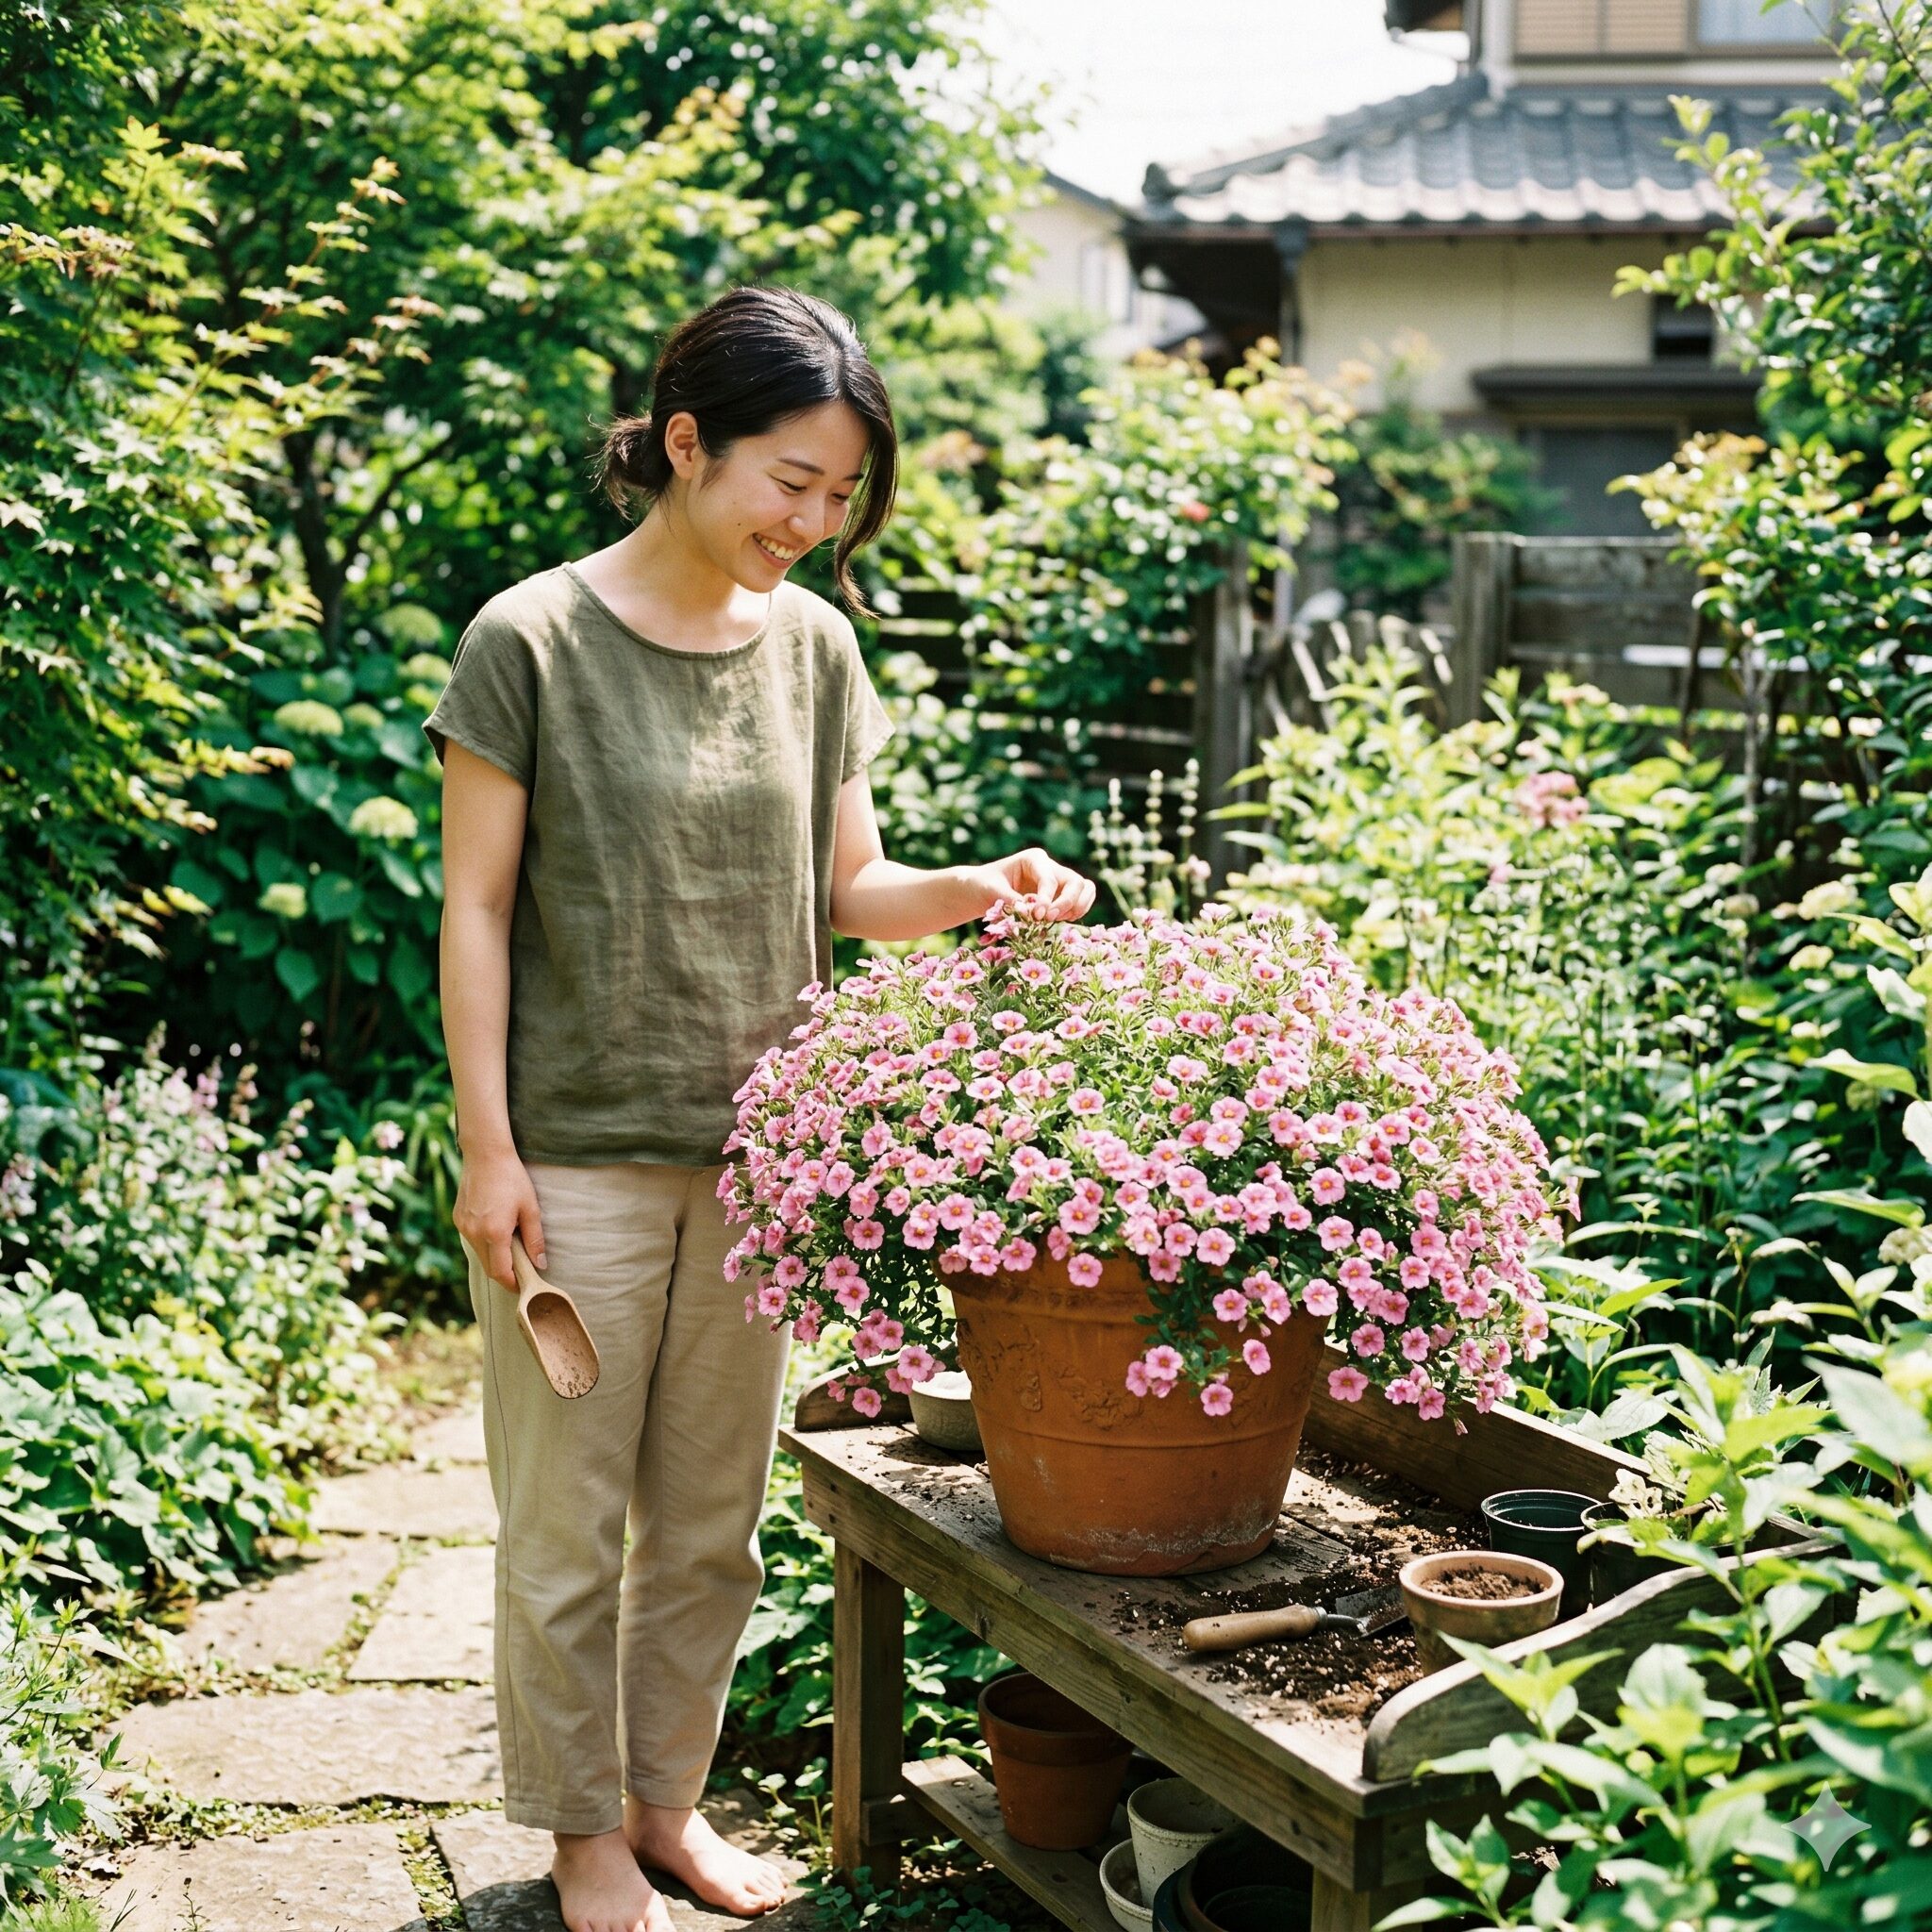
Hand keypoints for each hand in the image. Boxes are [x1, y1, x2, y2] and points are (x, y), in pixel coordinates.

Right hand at [453, 1147, 545, 1291]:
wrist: (485, 1155)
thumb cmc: (512, 1179)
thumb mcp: (530, 1208)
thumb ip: (535, 1239)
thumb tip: (541, 1264)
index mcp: (494, 1233)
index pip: (501, 1272)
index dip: (512, 1283)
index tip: (523, 1286)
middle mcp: (474, 1233)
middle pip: (489, 1267)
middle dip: (504, 1273)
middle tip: (521, 1270)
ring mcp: (463, 1227)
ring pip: (480, 1254)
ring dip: (494, 1257)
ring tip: (511, 1245)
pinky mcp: (458, 1219)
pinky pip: (472, 1240)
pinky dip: (484, 1242)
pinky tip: (496, 1229)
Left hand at [956, 847, 1097, 923]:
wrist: (983, 890)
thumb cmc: (986, 885)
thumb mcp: (992, 892)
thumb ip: (1011, 901)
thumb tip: (1030, 914)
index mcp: (1034, 859)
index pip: (1049, 879)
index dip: (1046, 900)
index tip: (1037, 917)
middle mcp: (1051, 867)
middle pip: (1076, 882)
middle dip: (1066, 903)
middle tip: (1048, 919)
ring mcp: (1059, 880)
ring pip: (1085, 889)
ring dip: (1076, 907)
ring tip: (1056, 920)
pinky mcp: (1062, 893)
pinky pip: (1082, 900)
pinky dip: (1077, 912)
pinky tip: (1058, 920)